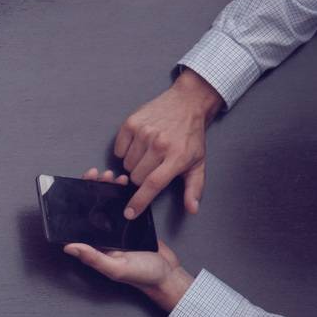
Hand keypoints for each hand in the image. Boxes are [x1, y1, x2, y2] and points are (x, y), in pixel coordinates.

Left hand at [63, 169, 193, 311]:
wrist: (168, 275)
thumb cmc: (142, 276)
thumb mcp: (116, 268)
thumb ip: (94, 258)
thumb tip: (68, 247)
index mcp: (95, 246)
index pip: (79, 220)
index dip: (77, 201)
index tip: (81, 184)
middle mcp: (103, 236)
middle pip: (92, 208)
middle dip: (93, 188)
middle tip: (99, 174)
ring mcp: (117, 229)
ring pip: (107, 204)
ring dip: (108, 188)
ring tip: (114, 177)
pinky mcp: (132, 224)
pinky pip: (124, 205)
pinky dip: (123, 193)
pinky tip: (124, 183)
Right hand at [114, 70, 223, 217]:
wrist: (187, 104)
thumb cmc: (191, 136)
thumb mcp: (198, 163)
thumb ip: (194, 189)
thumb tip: (192, 209)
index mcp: (176, 157)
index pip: (152, 184)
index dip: (138, 202)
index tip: (129, 213)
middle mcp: (159, 145)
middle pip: (136, 177)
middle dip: (141, 177)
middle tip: (152, 166)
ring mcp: (144, 132)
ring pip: (127, 164)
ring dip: (134, 164)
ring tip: (147, 153)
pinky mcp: (131, 123)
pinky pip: (119, 150)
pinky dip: (125, 151)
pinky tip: (138, 144)